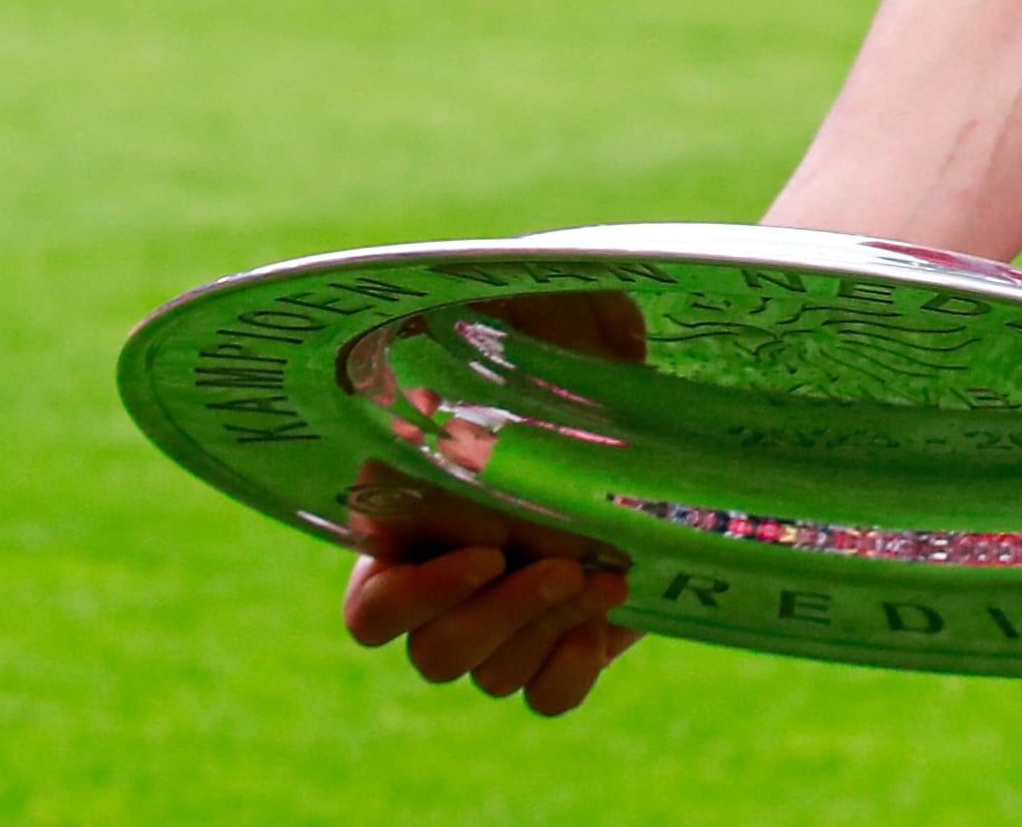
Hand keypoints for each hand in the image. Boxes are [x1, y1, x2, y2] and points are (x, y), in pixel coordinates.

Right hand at [333, 291, 649, 716]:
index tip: (488, 544)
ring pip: (491, 678)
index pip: (369, 613)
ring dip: (547, 630)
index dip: (417, 597)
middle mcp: (447, 586)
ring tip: (603, 572)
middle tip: (564, 564)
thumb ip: (458, 330)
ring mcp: (508, 617)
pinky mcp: (569, 636)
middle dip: (498, 616)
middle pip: (432, 658)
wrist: (652, 390)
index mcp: (408, 530)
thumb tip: (417, 323)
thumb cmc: (568, 341)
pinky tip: (607, 615)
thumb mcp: (520, 323)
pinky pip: (545, 697)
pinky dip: (571, 670)